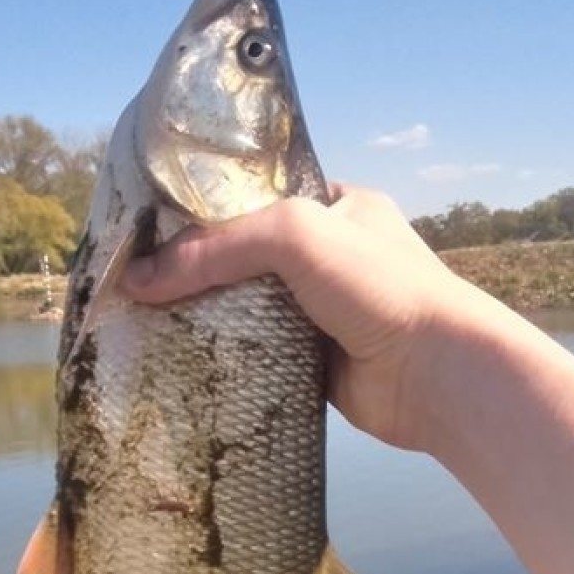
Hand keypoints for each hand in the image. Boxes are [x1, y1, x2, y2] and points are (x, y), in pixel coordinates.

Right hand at [122, 185, 472, 449]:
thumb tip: (137, 281)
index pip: (256, 200)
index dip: (202, 214)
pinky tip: (180, 361)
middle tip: (136, 283)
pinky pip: (258, 357)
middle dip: (196, 272)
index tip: (148, 233)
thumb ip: (216, 248)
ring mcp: (324, 314)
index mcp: (338, 207)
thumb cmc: (377, 285)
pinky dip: (226, 361)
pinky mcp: (316, 365)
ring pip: (247, 310)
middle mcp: (332, 257)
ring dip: (205, 319)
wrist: (437, 373)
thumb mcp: (294, 236)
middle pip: (245, 259)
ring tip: (143, 323)